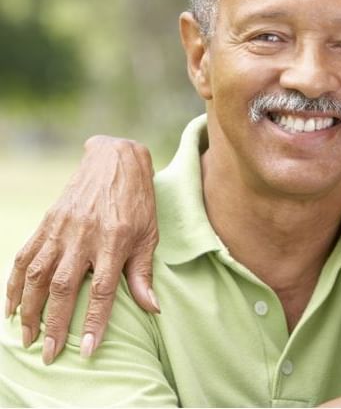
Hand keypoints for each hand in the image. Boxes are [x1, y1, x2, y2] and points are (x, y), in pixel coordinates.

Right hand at [5, 135, 159, 364]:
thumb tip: (152, 308)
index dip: (94, 321)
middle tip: (49, 353)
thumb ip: (143, 273)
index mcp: (114, 240)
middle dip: (54, 323)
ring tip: (27, 336)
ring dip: (29, 308)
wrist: (116, 160)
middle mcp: (85, 236)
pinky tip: (11, 305)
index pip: (102, 289)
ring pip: (37, 274)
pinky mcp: (47, 222)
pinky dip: (14, 282)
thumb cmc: (138, 201)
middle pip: (63, 287)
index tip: (86, 350)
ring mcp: (62, 228)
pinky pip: (25, 255)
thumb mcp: (150, 235)